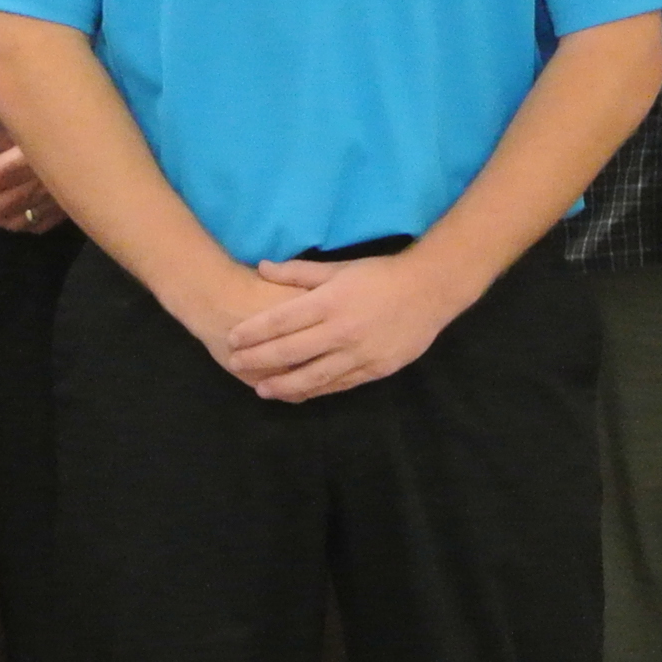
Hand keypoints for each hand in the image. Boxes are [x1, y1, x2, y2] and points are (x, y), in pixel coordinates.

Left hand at [0, 88, 64, 232]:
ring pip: (22, 217)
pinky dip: (27, 225)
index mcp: (30, 155)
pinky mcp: (75, 201)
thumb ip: (1, 99)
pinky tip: (16, 221)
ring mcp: (61, 195)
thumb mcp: (34, 95)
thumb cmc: (70, 105)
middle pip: (3, 203)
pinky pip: (46, 222)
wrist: (118, 124)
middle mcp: (43, 181)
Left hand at [226, 251, 473, 401]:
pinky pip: (338, 384)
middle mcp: (342, 330)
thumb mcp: (340, 267)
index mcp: (331, 301)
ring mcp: (359, 353)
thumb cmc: (381, 275)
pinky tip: (298, 393)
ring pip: (313, 375)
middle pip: (291, 350)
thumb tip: (262, 267)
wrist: (430, 290)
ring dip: (283, 384)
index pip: (282, 320)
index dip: (254, 332)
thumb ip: (299, 272)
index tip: (232, 339)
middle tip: (235, 364)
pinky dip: (315, 390)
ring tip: (261, 389)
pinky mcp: (375, 369)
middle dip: (259, 359)